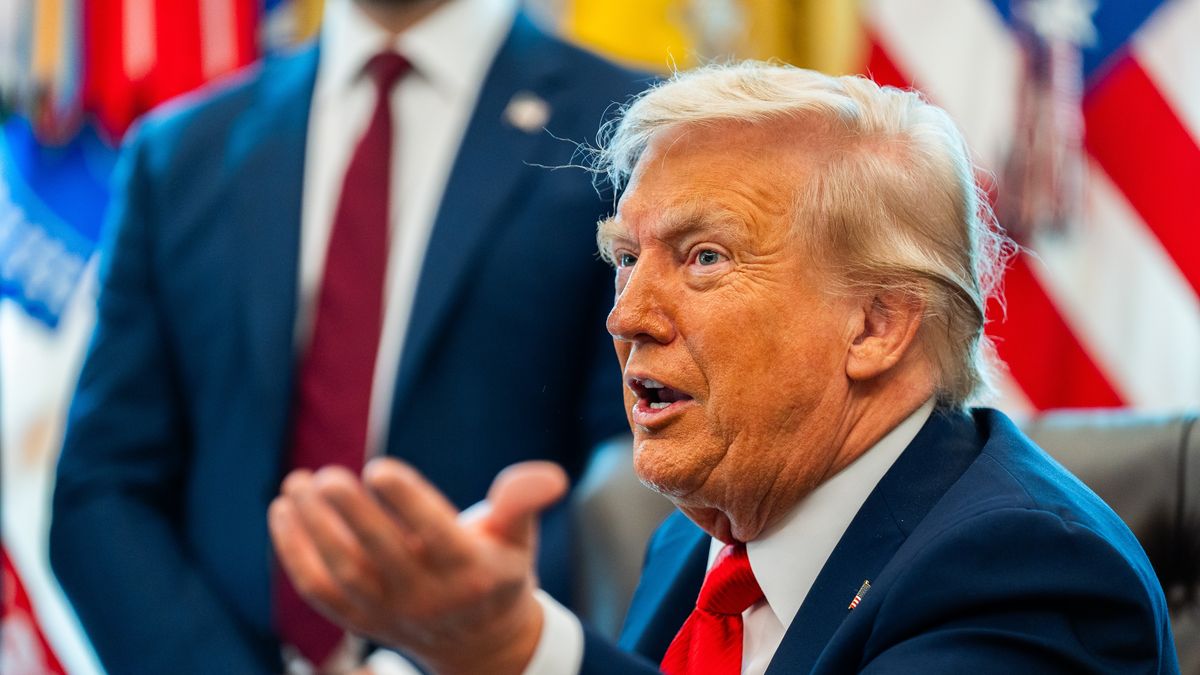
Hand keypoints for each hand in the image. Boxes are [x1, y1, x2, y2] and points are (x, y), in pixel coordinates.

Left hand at [269, 459, 568, 674]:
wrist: (480, 644)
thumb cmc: (498, 569)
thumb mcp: (518, 536)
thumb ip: (523, 501)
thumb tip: (549, 477)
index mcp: (471, 572)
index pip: (436, 536)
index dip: (407, 502)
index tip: (379, 468)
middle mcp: (428, 598)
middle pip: (380, 557)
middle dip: (350, 516)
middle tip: (326, 476)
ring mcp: (389, 613)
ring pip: (343, 574)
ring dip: (313, 530)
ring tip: (296, 484)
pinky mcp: (360, 621)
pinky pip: (319, 592)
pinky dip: (294, 555)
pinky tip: (282, 511)